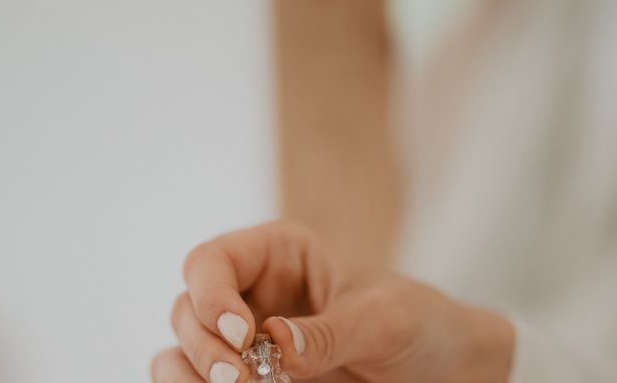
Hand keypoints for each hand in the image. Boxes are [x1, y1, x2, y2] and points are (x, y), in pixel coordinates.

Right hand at [151, 222, 513, 382]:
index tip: (242, 336)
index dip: (211, 295)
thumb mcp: (383, 321)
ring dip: (192, 375)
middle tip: (241, 382)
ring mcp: (248, 339)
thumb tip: (273, 345)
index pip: (214, 261)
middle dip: (204, 347)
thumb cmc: (416, 322)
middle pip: (189, 309)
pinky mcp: (252, 377)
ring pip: (182, 351)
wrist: (441, 367)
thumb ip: (329, 332)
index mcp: (279, 254)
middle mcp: (253, 292)